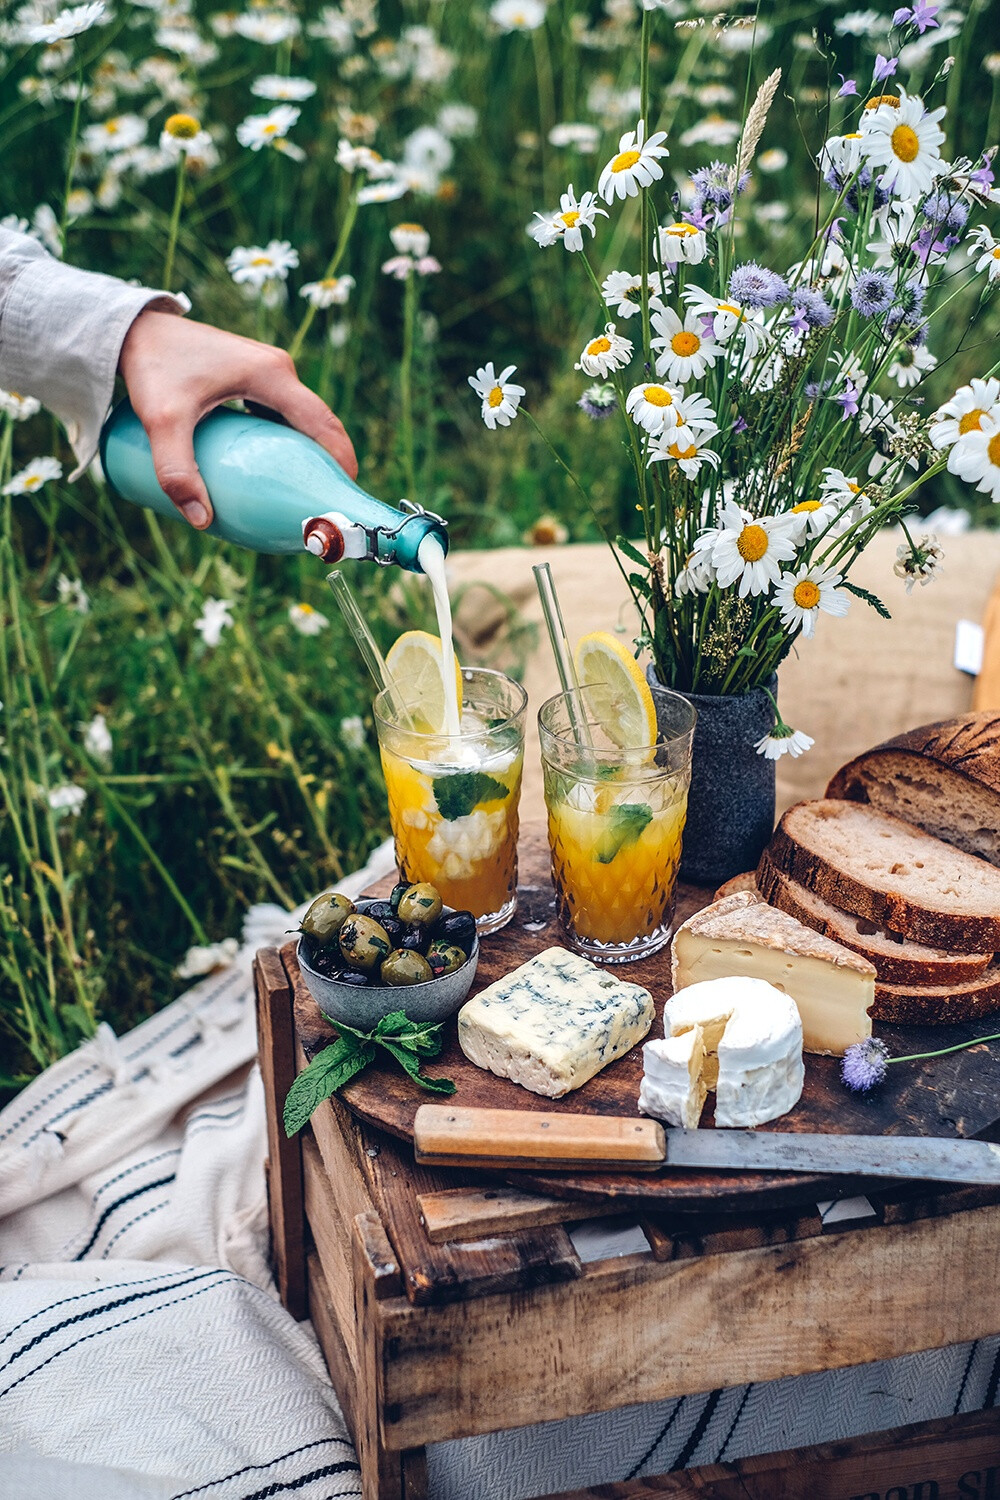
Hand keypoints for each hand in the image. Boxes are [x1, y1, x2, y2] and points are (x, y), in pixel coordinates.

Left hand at [117, 310, 357, 529]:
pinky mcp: (252, 374)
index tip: (345, 497)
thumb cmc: (151, 367)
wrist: (134, 328)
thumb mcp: (162, 420)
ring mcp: (267, 369)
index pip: (322, 423)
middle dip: (328, 462)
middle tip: (325, 503)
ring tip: (303, 490)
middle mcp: (277, 369)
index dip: (341, 461)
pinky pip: (282, 412)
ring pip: (301, 417)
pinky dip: (287, 439)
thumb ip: (177, 469)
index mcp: (271, 375)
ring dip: (309, 451)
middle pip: (318, 422)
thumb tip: (201, 521)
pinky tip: (275, 465)